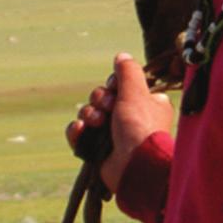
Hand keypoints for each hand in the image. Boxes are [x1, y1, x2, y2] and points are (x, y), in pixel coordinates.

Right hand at [66, 53, 173, 193]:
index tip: (115, 89)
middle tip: (107, 108)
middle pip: (102, 97)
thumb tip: (122, 56)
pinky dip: (77, 131)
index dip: (112, 85)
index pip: (120, 85)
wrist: (134, 165)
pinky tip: (80, 130)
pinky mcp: (97, 150)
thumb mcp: (137, 92)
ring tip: (96, 123)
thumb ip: (128, 71)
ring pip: (89, 114)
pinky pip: (80, 134)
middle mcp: (130, 116)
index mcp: (145, 101)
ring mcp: (113, 134)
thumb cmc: (140, 126)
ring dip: (88, 114)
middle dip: (99, 100)